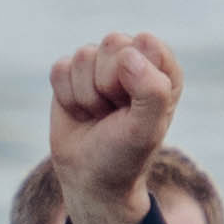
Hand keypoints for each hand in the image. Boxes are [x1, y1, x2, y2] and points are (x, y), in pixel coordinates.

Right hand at [47, 31, 182, 223]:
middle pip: (113, 43)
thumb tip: (128, 55)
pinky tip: (79, 113)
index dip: (135, 77)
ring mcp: (100, 66)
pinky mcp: (71, 75)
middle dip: (107, 84)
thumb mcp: (147, 129)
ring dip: (86, 95)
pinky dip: (66, 96)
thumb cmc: (125, 155)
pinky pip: (61, 69)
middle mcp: (134, 62)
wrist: (91, 180)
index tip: (134, 107)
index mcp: (163, 70)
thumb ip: (152, 90)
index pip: (146, 44)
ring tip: (98, 116)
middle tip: (114, 113)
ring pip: (83, 56)